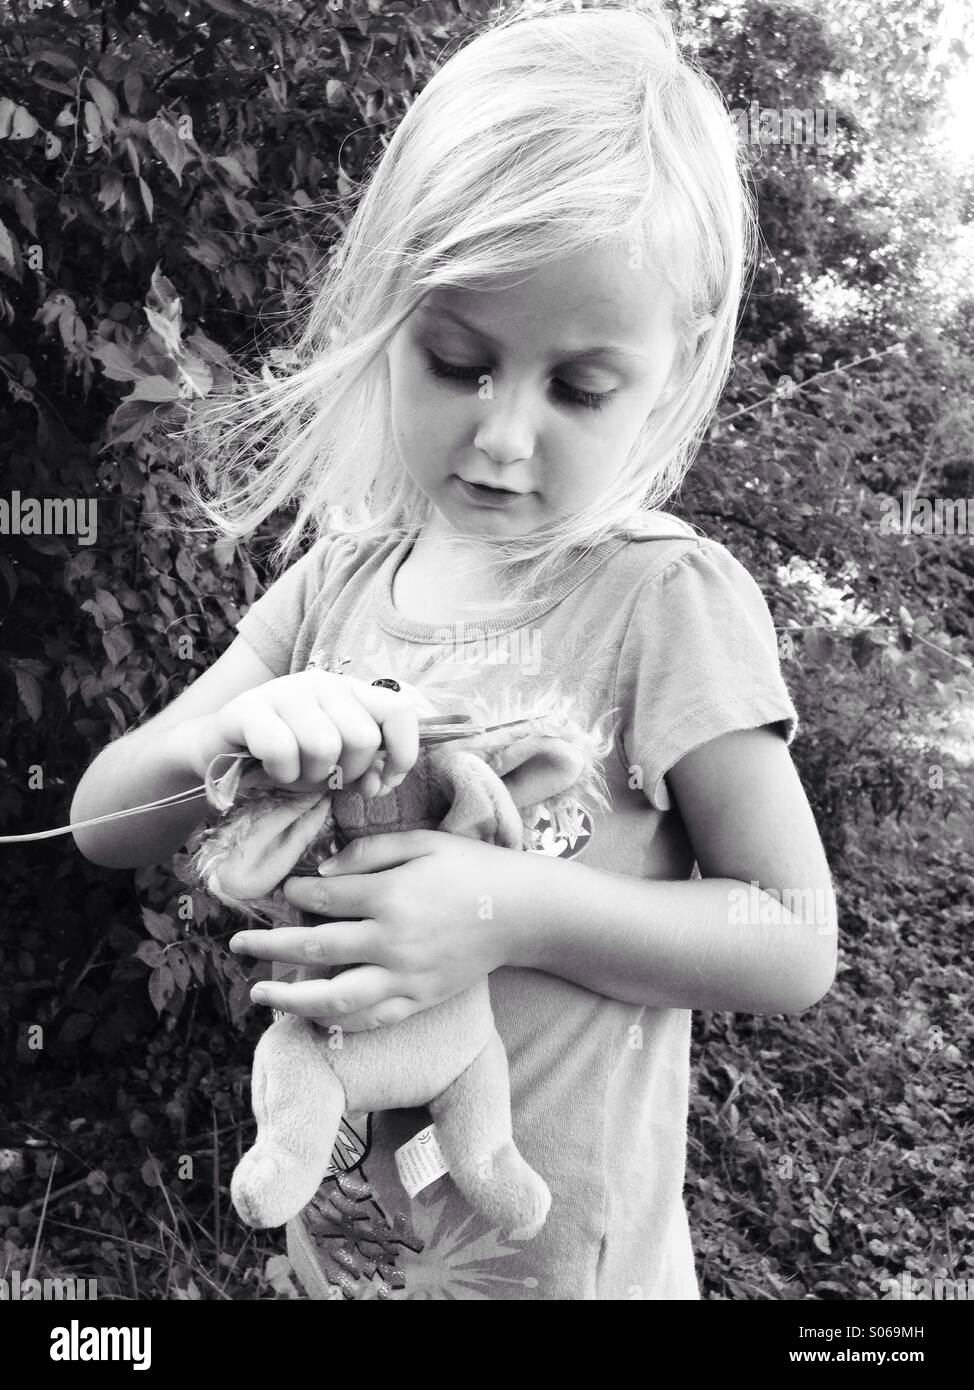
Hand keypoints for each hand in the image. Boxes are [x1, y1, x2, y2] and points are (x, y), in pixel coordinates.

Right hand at [182, 670, 418, 797]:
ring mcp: (286, 690)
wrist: (220, 751)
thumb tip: (384, 782)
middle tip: (323, 777)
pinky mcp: (250, 706)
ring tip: (294, 772)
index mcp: (351, 692)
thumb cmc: (287, 758)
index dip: (402, 753)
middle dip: (347, 773)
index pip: (398, 712)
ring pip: (324, 746)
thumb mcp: (336, 767)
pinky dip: (280, 773)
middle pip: (363, 738)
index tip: (384, 782)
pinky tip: (271, 768)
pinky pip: (282, 749)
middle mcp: (323, 682)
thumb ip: (368, 770)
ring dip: (310, 776)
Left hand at [227, 831, 562, 1029]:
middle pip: (316, 949)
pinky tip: (310, 1015)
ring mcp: (406, 977)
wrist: (522, 910)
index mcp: (392, 895)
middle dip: (270, 947)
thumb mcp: (423, 841)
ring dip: (290, 998)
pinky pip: (371, 1018)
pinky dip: (337, 1021)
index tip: (282, 892)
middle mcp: (393, 941)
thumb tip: (323, 873)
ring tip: (259, 994)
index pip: (324, 899)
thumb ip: (370, 850)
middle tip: (237, 945)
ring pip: (336, 998)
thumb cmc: (472, 868)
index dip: (295, 895)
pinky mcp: (420, 1000)